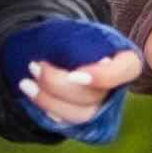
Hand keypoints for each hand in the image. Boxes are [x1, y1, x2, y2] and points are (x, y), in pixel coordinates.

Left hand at [19, 44, 144, 128]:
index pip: (125, 70)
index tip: (74, 75)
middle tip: (34, 66)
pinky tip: (33, 95)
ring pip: (81, 114)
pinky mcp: (86, 118)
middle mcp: (118, 87)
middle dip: (58, 85)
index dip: (103, 77)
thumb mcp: (76, 29)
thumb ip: (71, 39)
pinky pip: (69, 122)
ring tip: (26, 83)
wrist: (66, 51)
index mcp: (126, 61)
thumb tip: (52, 50)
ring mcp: (103, 106)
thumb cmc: (75, 36)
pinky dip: (48, 110)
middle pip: (94, 96)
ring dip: (48, 100)